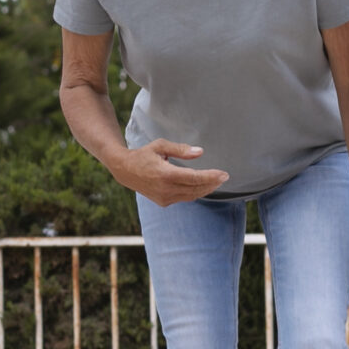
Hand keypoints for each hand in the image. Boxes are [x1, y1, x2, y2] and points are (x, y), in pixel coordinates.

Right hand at [109, 139, 227, 205]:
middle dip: (212, 183)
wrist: (124, 170)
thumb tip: (200, 152)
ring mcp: (164, 198)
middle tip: (224, 177)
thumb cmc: (144, 155)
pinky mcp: (163, 202)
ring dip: (205, 189)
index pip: (194, 178)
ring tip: (216, 181)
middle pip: (196, 188)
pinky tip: (202, 186)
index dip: (211, 176)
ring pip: (192, 195)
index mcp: (165, 174)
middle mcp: (165, 189)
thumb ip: (181, 149)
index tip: (224, 174)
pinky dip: (195, 192)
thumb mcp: (161, 145)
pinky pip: (184, 198)